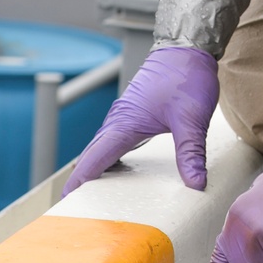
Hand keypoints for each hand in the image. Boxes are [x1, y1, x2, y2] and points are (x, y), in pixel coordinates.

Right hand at [62, 45, 219, 194]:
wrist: (188, 46)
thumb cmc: (186, 75)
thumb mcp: (191, 118)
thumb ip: (191, 153)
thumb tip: (196, 184)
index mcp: (123, 124)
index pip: (93, 161)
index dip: (78, 185)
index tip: (67, 206)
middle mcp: (118, 122)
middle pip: (92, 159)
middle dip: (85, 185)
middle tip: (84, 215)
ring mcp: (124, 117)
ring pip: (103, 150)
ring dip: (98, 173)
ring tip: (101, 202)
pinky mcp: (134, 115)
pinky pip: (115, 143)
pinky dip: (111, 160)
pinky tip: (121, 172)